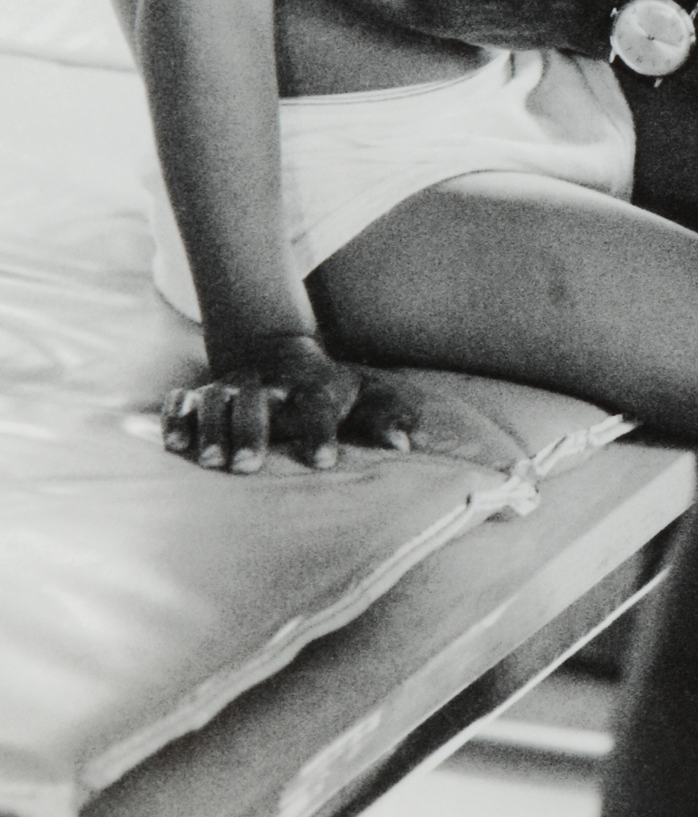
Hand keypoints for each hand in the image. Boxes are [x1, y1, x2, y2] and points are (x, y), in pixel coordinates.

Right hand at [161, 330, 419, 474]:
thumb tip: (404, 445)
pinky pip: (181, 402)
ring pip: (216, 399)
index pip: (318, 405)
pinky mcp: (199, 394)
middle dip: (252, 431)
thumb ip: (384, 418)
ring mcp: (229, 386)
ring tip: (211, 462)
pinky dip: (175, 419)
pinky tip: (174, 445)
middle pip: (257, 399)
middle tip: (249, 465)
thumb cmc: (326, 390)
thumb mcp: (362, 397)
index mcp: (311, 385)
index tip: (324, 462)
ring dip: (212, 428)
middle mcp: (267, 383)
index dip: (321, 432)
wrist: (278, 351)